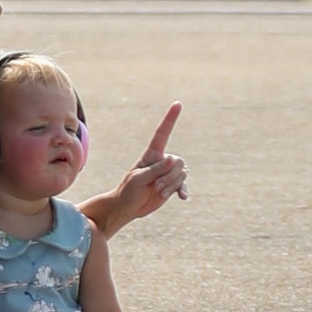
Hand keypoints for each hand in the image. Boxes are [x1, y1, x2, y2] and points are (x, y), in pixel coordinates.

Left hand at [121, 102, 189, 218]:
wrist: (128, 207)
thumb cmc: (128, 190)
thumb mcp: (138, 179)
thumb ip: (155, 170)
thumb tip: (172, 159)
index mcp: (151, 154)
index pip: (162, 133)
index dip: (170, 118)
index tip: (177, 104)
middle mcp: (161, 161)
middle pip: (177, 161)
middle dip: (169, 176)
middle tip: (155, 186)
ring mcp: (167, 174)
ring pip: (181, 174)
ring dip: (171, 185)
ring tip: (158, 192)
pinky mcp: (171, 186)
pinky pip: (183, 185)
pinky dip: (182, 190)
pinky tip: (182, 197)